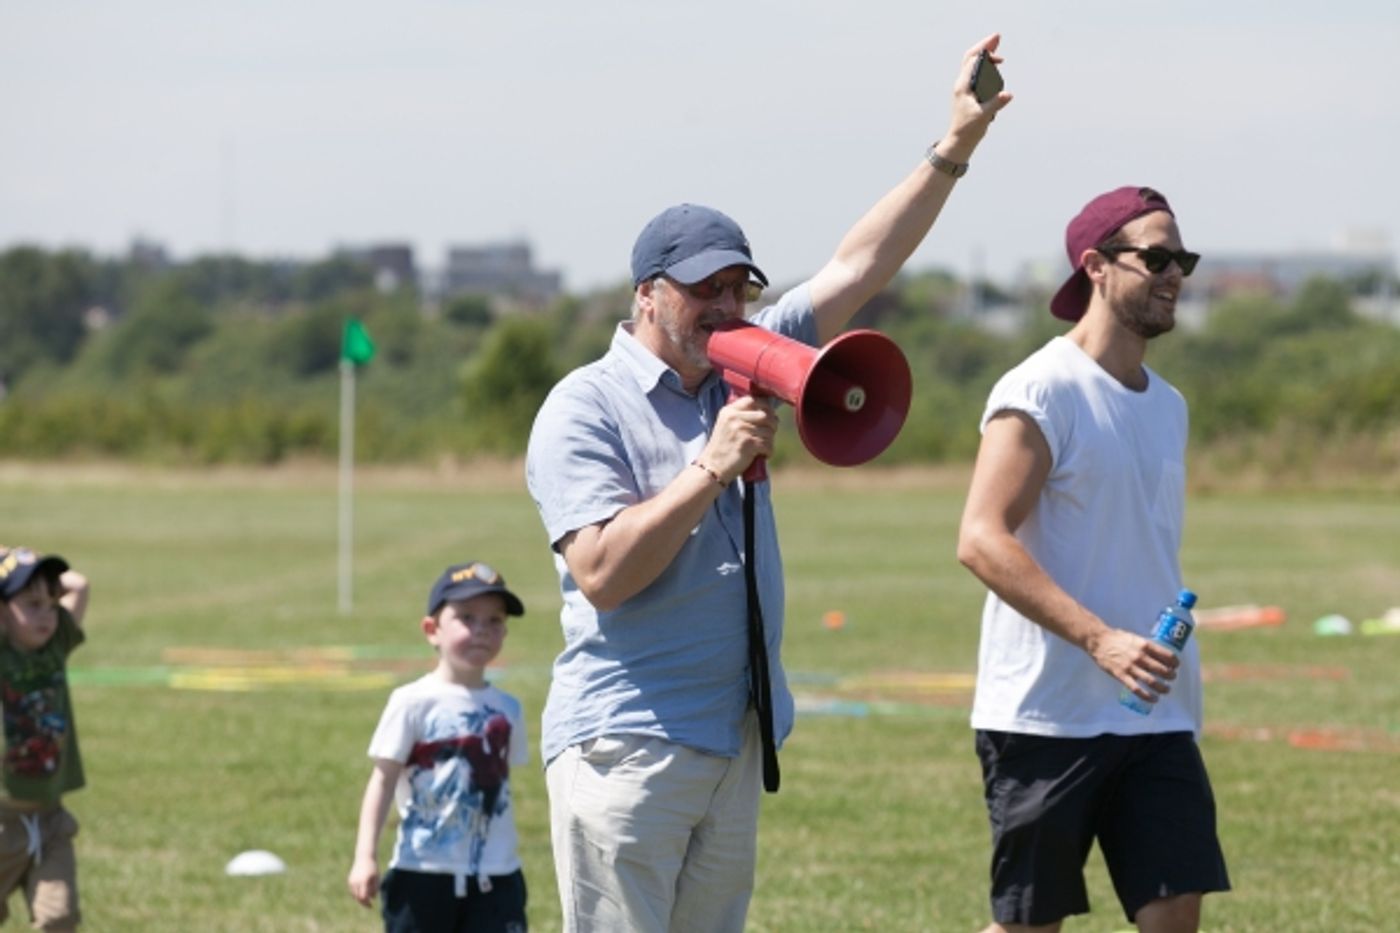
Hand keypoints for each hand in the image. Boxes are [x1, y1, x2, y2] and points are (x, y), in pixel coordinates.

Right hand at [347, 856, 380, 906]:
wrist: (365, 857)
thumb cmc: (373, 867)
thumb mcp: (376, 877)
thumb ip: (375, 888)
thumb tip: (373, 898)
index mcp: (364, 881)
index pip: (363, 897)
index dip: (367, 903)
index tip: (371, 906)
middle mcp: (356, 882)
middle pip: (358, 897)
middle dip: (363, 902)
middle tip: (369, 905)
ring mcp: (351, 881)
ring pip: (354, 895)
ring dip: (359, 898)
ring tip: (366, 900)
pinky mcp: (349, 880)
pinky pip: (352, 890)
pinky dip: (356, 894)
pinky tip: (362, 894)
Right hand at [700, 394, 779, 483]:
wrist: (713, 467)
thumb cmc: (723, 448)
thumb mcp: (727, 425)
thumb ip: (742, 416)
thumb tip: (770, 412)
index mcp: (729, 411)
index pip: (753, 400)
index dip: (766, 407)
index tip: (768, 417)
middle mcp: (734, 417)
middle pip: (765, 414)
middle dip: (772, 425)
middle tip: (769, 433)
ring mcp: (741, 430)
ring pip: (769, 431)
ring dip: (770, 441)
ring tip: (762, 447)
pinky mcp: (748, 443)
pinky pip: (768, 444)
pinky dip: (768, 451)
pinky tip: (762, 455)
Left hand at [937, 33, 1012, 162]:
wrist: (959, 141)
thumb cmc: (968, 130)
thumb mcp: (983, 117)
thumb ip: (996, 104)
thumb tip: (1007, 94)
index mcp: (963, 86)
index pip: (973, 60)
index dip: (985, 49)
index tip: (997, 42)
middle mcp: (962, 84)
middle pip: (971, 58)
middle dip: (984, 46)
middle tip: (997, 38)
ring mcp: (964, 88)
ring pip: (973, 65)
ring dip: (984, 55)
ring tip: (996, 49)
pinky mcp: (968, 94)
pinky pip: (975, 73)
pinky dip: (984, 65)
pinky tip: (993, 67)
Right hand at [1089, 627, 1179, 701]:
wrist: (1098, 641)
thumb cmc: (1117, 638)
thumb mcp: (1135, 638)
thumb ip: (1146, 646)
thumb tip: (1158, 653)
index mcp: (1145, 645)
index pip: (1167, 655)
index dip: (1174, 663)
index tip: (1175, 666)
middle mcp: (1140, 656)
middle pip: (1162, 670)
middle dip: (1171, 676)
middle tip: (1172, 678)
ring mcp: (1131, 667)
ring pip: (1152, 681)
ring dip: (1163, 688)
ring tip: (1166, 690)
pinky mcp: (1122, 676)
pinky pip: (1137, 689)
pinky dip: (1147, 696)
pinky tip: (1153, 699)